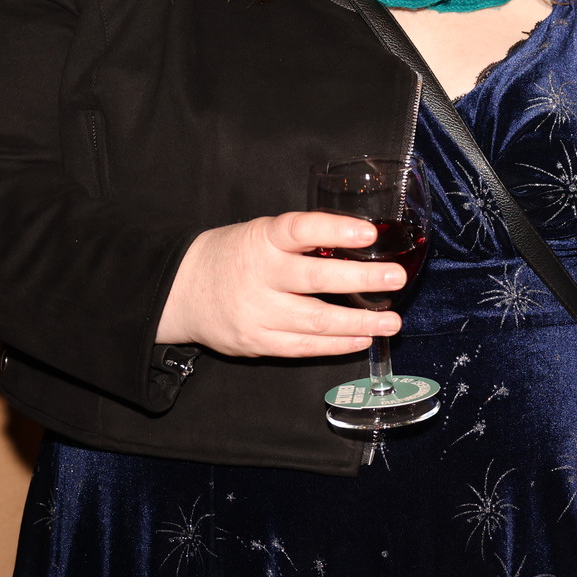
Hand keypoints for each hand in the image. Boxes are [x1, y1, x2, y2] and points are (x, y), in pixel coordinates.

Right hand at [155, 212, 407, 357]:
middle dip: (362, 280)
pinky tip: (362, 339)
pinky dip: (336, 345)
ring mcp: (257, 312)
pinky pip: (302, 347)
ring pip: (315, 320)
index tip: (370, 234)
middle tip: (396, 279)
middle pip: (315, 279)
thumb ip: (302, 239)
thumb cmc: (234, 255)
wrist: (180, 291)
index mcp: (262, 238)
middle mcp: (259, 274)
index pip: (301, 229)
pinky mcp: (256, 342)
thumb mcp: (261, 233)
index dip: (335, 230)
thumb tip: (363, 244)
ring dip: (359, 322)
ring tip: (391, 322)